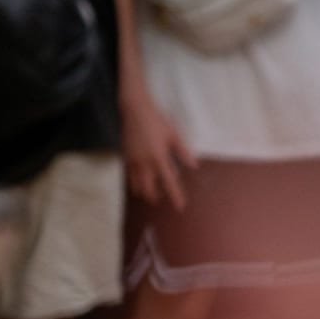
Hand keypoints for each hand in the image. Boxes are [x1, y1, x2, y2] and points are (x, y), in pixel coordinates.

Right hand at [121, 90, 195, 210]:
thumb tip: (194, 165)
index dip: (175, 196)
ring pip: (137, 186)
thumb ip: (184, 152)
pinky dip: (135, 183)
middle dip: (155, 197)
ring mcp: (133, 162)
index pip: (169, 182)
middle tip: (162, 199)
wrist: (135, 111)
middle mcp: (145, 163)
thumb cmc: (157, 121)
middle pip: (149, 189)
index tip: (180, 207)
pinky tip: (140, 181)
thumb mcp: (174, 134)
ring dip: (144, 192)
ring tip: (151, 193)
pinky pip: (130, 177)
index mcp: (160, 158)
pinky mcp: (125, 158)